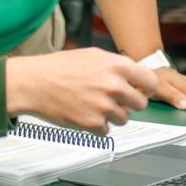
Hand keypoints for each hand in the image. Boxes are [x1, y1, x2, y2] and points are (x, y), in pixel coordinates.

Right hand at [5, 48, 157, 133]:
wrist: (34, 82)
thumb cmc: (59, 67)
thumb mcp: (93, 55)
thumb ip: (118, 66)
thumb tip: (136, 77)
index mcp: (117, 66)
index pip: (151, 82)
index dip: (146, 88)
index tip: (141, 90)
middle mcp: (115, 86)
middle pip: (141, 104)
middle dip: (129, 103)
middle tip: (112, 98)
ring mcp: (105, 106)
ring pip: (124, 118)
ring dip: (112, 114)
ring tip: (92, 102)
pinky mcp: (93, 124)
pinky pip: (107, 130)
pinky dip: (97, 125)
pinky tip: (84, 111)